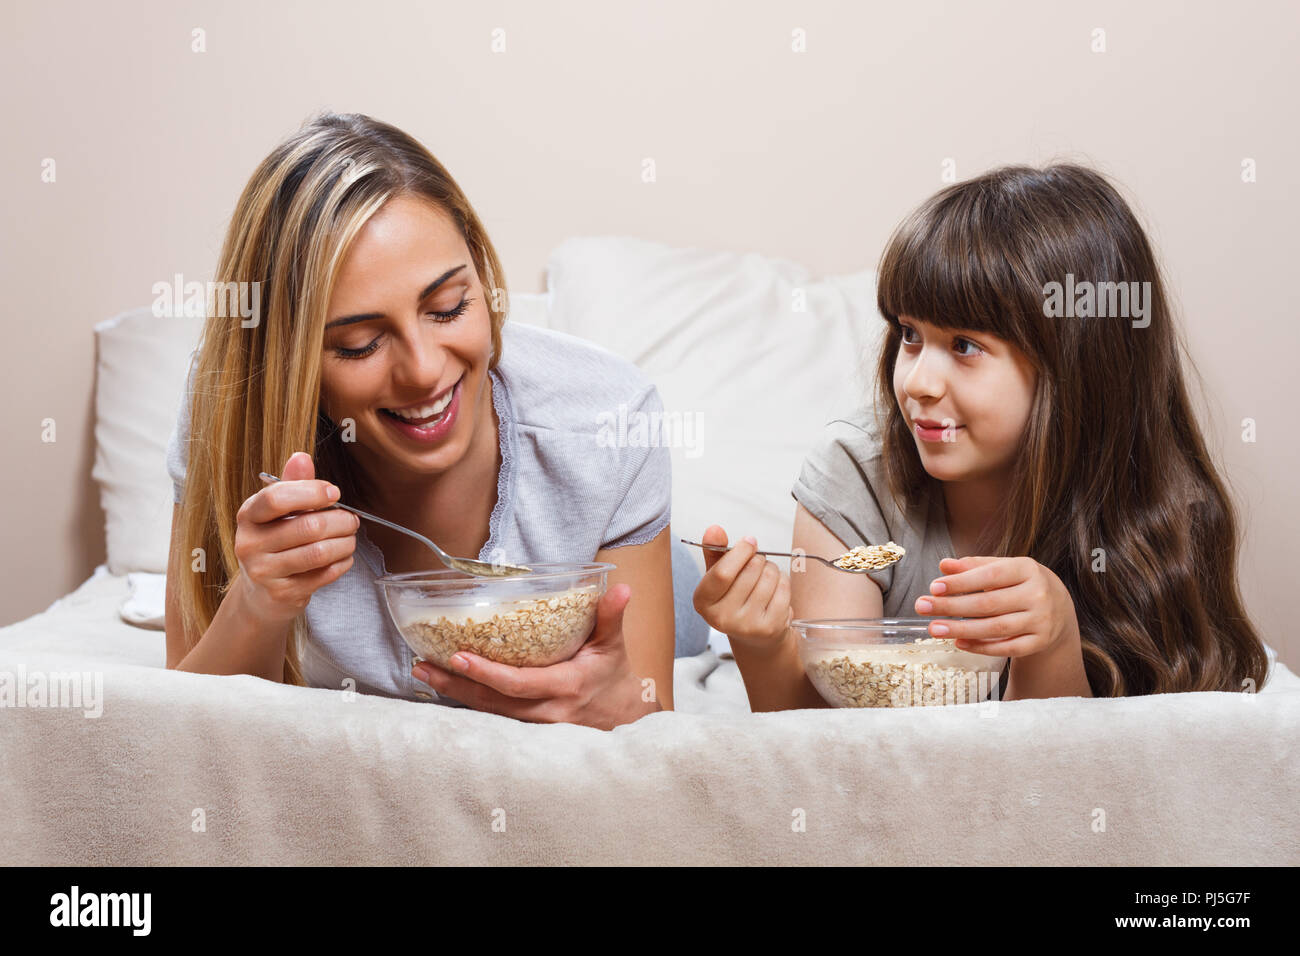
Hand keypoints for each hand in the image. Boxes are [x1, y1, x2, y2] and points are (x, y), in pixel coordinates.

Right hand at [233, 451, 359, 624]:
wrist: (262, 593)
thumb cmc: (275, 544)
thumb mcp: (278, 512)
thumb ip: (293, 484)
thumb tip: (301, 457)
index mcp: (249, 515)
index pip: (277, 499)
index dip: (312, 493)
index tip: (334, 493)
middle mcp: (249, 543)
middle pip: (308, 527)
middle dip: (341, 521)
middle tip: (352, 520)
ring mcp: (263, 571)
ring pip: (319, 552)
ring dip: (345, 543)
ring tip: (350, 538)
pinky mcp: (282, 593)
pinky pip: (323, 575)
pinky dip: (342, 563)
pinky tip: (344, 558)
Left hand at [411, 583, 659, 729]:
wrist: (623, 717)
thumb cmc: (614, 678)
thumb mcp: (614, 645)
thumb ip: (611, 616)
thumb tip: (621, 588)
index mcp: (566, 687)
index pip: (519, 684)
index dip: (487, 674)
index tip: (458, 658)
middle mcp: (547, 711)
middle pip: (492, 702)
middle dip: (455, 686)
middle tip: (422, 667)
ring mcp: (535, 725)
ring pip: (488, 712)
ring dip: (454, 694)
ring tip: (423, 673)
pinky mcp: (527, 728)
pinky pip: (493, 716)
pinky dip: (468, 701)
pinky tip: (445, 686)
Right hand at [691, 525, 791, 652]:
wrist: (754, 636)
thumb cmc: (735, 599)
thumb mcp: (718, 576)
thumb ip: (715, 551)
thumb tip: (714, 530)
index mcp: (703, 601)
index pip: (723, 573)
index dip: (740, 552)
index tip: (749, 542)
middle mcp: (721, 618)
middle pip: (750, 571)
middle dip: (758, 559)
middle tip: (757, 563)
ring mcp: (746, 625)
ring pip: (769, 577)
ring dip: (772, 569)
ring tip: (765, 578)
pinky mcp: (769, 628)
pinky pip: (783, 590)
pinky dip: (783, 583)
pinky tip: (775, 591)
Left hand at [913, 556, 1078, 658]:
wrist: (1059, 609)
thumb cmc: (1021, 584)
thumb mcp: (1003, 568)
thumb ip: (974, 566)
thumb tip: (944, 565)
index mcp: (1028, 569)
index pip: (990, 575)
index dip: (961, 582)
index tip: (934, 587)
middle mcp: (1038, 595)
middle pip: (989, 603)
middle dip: (952, 606)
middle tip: (922, 606)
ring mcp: (1041, 621)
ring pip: (996, 628)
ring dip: (961, 629)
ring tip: (934, 628)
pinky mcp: (1038, 642)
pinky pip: (1006, 648)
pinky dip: (980, 647)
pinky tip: (958, 643)